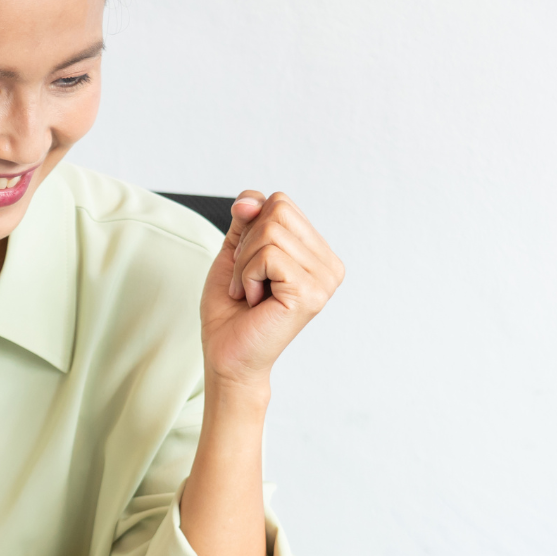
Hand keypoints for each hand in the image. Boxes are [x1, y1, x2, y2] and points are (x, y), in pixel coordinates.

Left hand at [198, 191, 343, 388]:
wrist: (227, 356)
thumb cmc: (232, 311)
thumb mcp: (236, 251)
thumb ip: (247, 219)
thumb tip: (249, 199)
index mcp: (318, 253)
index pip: (280, 203)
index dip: (250, 229)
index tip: (249, 266)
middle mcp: (329, 265)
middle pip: (277, 210)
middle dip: (246, 244)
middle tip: (248, 280)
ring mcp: (324, 280)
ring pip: (269, 231)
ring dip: (244, 265)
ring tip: (251, 294)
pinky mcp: (310, 293)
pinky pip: (268, 255)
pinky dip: (247, 276)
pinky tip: (255, 302)